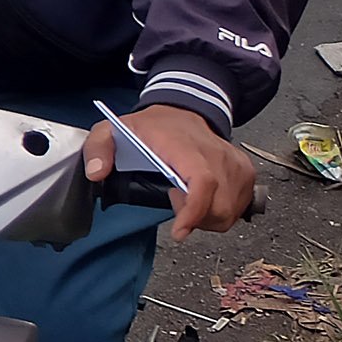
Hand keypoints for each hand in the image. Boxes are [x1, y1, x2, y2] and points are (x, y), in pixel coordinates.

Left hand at [83, 103, 262, 239]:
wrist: (183, 110)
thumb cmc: (151, 127)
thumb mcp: (114, 130)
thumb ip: (98, 148)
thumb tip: (96, 173)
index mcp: (183, 146)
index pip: (202, 182)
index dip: (194, 211)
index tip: (179, 232)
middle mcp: (215, 153)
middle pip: (220, 205)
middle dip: (196, 218)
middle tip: (173, 199)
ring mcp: (233, 162)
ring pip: (231, 210)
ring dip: (208, 218)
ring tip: (187, 199)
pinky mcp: (244, 169)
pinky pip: (241, 204)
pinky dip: (223, 212)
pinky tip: (205, 201)